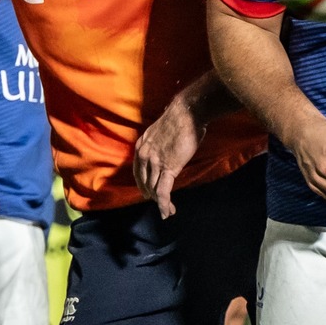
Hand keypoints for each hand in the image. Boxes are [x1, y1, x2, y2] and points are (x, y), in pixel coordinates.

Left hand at [135, 98, 201, 218]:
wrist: (186, 113)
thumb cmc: (179, 119)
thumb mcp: (162, 132)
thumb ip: (159, 144)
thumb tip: (166, 150)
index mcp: (141, 147)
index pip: (139, 172)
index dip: (143, 184)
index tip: (148, 192)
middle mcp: (144, 156)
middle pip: (146, 182)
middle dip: (152, 195)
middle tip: (161, 204)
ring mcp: (155, 163)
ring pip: (155, 189)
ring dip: (161, 203)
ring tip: (168, 211)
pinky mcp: (168, 168)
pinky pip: (164, 191)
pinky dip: (165, 204)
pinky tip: (167, 212)